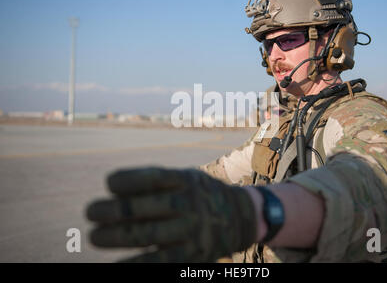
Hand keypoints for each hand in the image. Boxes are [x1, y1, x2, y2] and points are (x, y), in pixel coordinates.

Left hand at [85, 167, 256, 261]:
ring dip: (115, 237)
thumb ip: (157, 183)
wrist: (242, 216)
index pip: (152, 177)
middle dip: (111, 211)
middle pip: (144, 207)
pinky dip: (135, 263)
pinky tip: (116, 264)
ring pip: (147, 235)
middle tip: (90, 213)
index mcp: (186, 180)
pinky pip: (160, 261)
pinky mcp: (193, 254)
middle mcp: (189, 203)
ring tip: (94, 237)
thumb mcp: (187, 178)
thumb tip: (114, 193)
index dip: (126, 180)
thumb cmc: (202, 194)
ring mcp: (192, 230)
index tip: (108, 184)